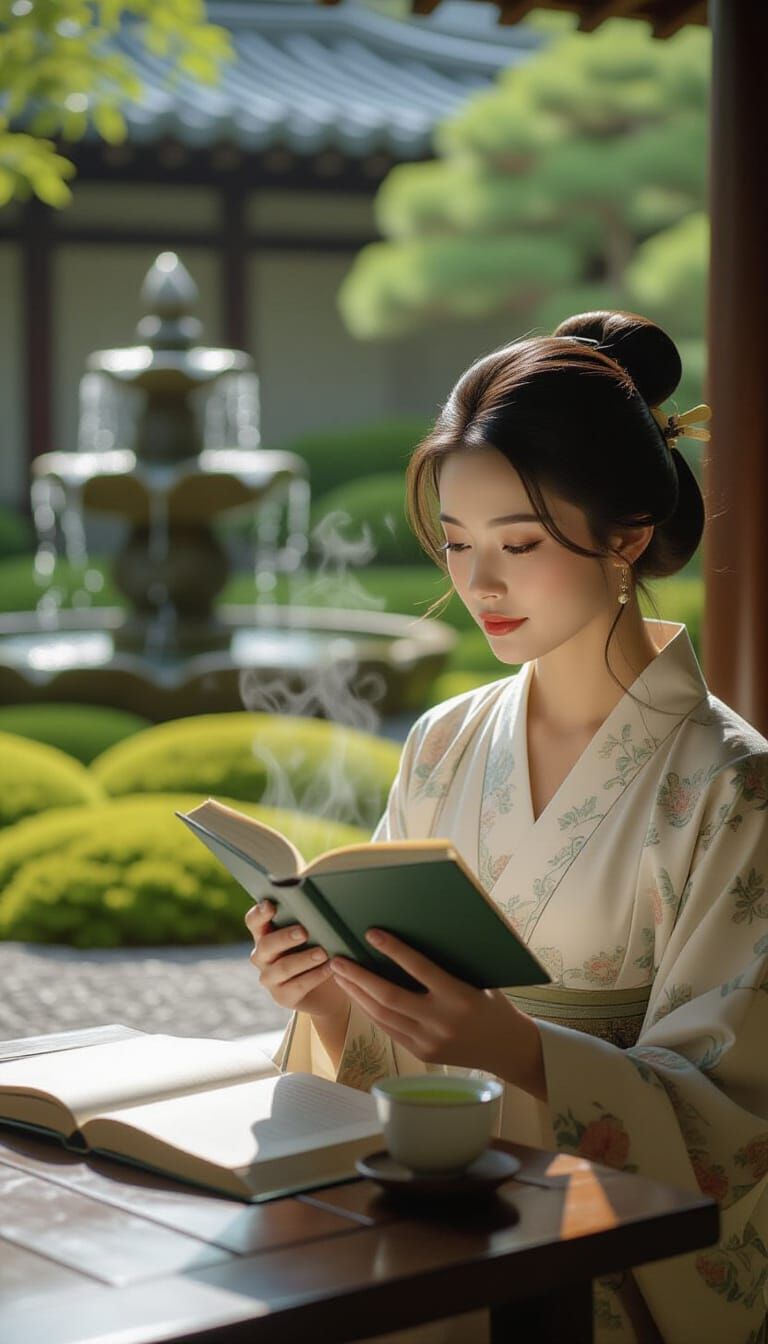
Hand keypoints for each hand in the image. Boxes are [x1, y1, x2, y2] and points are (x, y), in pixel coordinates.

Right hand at [245, 900, 349, 1020]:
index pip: (254, 922)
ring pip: (282, 968)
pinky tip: (329, 969)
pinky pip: (297, 986)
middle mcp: (262, 956)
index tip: (270, 906)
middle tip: (304, 932)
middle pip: (266, 945)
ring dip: (304, 959)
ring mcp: (270, 978)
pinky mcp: (282, 997)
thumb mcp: (311, 935)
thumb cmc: (317, 950)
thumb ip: (307, 922)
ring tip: (323, 953)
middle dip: (285, 937)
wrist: (327, 989)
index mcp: (265, 934)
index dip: (259, 914)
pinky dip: (315, 976)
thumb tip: (321, 908)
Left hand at [330, 929, 546, 1099]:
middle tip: (337, 959)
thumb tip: (416, 935)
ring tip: (340, 976)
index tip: (371, 934)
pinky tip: (358, 996)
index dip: (394, 950)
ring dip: (357, 994)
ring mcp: (430, 1040)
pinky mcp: (422, 1053)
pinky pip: (389, 1029)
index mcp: (459, 996)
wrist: (507, 1048)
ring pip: (383, 1015)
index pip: (420, 968)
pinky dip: (370, 1011)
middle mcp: (442, 1020)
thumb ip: (448, 964)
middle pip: (390, 996)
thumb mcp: (478, 979)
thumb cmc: (493, 1004)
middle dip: (359, 977)